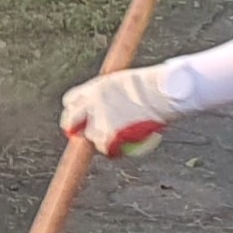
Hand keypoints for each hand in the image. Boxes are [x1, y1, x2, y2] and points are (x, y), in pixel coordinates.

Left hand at [61, 65, 177, 157]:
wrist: (163, 91)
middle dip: (73, 127)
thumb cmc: (152, 85)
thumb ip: (110, 94)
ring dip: (99, 138)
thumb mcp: (124, 82)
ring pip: (90, 136)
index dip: (75, 110)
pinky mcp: (110, 134)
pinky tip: (122, 145)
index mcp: (94, 87)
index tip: (80, 117)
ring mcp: (100, 119)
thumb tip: (110, 104)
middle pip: (70, 119)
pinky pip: (105, 148)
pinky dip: (112, 149)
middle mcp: (92, 103)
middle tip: (82, 134)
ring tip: (118, 135)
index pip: (71, 100)